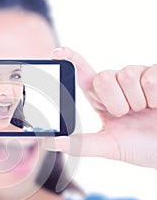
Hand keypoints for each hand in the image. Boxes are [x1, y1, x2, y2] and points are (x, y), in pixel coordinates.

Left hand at [44, 47, 156, 168]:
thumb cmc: (141, 147)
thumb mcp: (109, 147)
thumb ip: (82, 145)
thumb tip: (52, 142)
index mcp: (102, 99)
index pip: (84, 76)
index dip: (72, 61)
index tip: (58, 52)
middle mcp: (118, 84)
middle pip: (103, 77)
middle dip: (116, 102)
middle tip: (130, 114)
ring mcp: (139, 77)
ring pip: (126, 76)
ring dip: (137, 101)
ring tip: (147, 110)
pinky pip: (149, 78)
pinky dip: (155, 97)